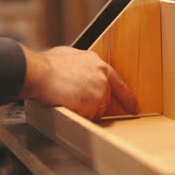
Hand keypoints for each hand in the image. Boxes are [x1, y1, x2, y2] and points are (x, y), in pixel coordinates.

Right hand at [19, 46, 138, 119]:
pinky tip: (68, 106)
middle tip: (76, 102)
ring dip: (84, 111)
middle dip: (92, 105)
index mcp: (97, 64)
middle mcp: (102, 76)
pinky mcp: (94, 103)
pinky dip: (80, 116)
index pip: (118, 83)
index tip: (133, 107)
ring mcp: (100, 90)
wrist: (41, 73)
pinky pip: (89, 117)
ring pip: (97, 110)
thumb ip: (79, 66)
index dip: (126, 97)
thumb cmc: (47, 66)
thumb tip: (76, 72)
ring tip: (68, 100)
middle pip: (105, 100)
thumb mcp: (68, 57)